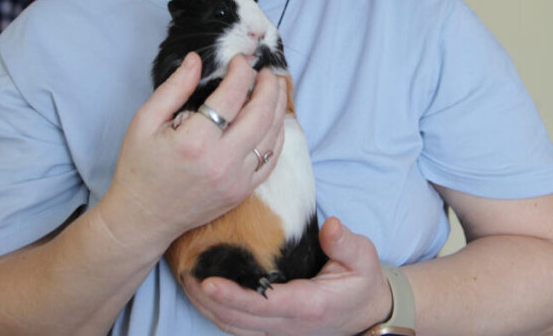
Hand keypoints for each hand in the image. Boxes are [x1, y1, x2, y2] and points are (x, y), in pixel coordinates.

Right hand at [97, 52, 287, 248]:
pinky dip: (277, 136)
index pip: (232, 96)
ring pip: (272, 136)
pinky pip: (271, 160)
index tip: (239, 60)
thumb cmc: (139, 168)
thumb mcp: (145, 121)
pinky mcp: (242, 192)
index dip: (241, 72)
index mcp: (195, 141)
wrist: (141, 219)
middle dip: (269, 86)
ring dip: (278, 108)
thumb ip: (174, 88)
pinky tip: (273, 120)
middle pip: (261, 114)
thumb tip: (196, 59)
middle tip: (266, 72)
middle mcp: (222, 162)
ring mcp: (236, 180)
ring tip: (275, 88)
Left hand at [181, 217, 391, 335]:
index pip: (265, 304)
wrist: (369, 312)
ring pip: (235, 327)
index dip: (233, 295)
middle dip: (209, 300)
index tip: (208, 281)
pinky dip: (217, 314)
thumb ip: (345, 242)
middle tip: (184, 274)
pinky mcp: (274, 331)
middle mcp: (291, 325)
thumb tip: (330, 227)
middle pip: (240, 319)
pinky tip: (202, 294)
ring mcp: (281, 332)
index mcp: (310, 306)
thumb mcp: (363, 257)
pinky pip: (239, 328)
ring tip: (185, 282)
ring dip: (207, 308)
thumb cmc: (361, 280)